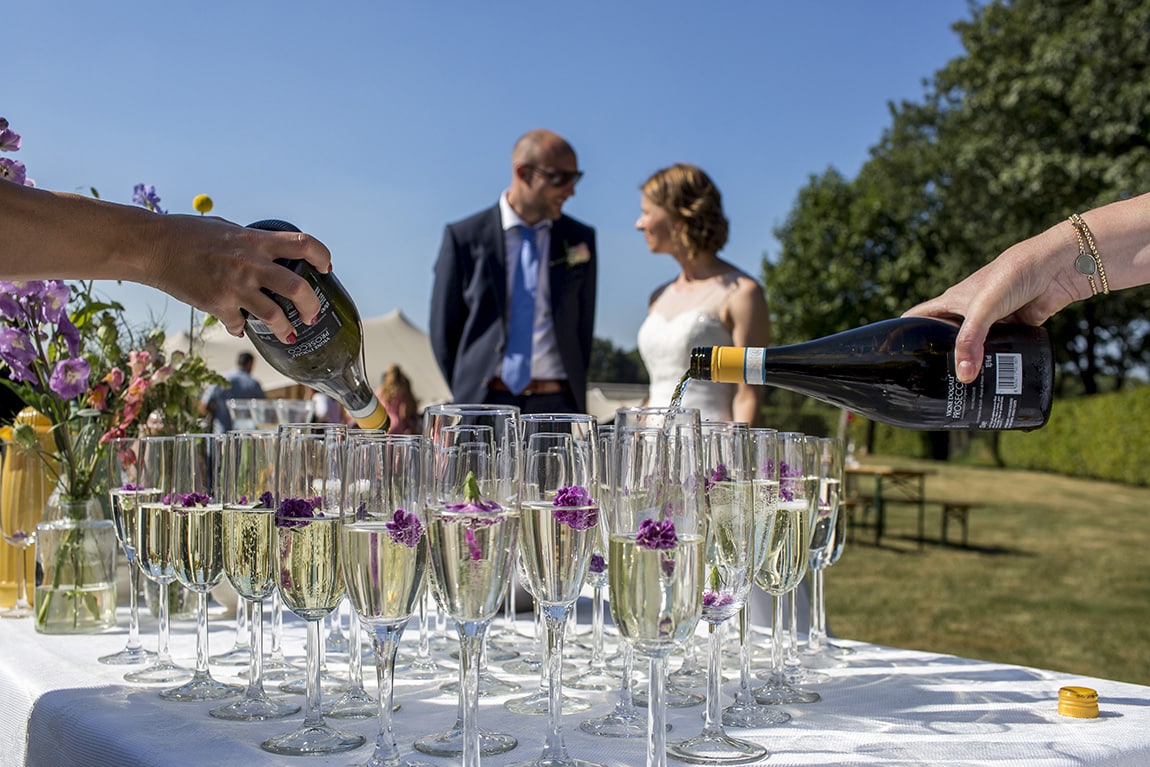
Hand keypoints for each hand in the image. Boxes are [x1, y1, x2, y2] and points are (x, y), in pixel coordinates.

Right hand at [146, 214, 332, 343]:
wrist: (153, 246)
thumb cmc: (187, 234)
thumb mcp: (227, 229)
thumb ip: (249, 242)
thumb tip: (266, 252)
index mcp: (255, 241)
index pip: (303, 244)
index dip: (322, 256)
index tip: (326, 267)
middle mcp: (250, 264)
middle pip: (297, 287)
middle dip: (311, 305)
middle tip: (312, 314)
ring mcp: (234, 286)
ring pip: (273, 315)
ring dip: (284, 328)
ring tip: (288, 334)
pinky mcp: (217, 304)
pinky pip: (238, 323)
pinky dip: (240, 328)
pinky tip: (239, 328)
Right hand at [903, 225, 1077, 382]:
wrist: (1059, 266)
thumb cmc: (1014, 273)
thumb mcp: (985, 307)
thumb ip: (972, 340)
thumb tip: (963, 376)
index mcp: (952, 301)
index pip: (918, 319)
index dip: (902, 334)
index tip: (893, 356)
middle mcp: (968, 313)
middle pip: (945, 339)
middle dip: (938, 359)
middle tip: (930, 385)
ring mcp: (992, 322)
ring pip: (975, 348)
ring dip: (971, 365)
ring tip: (961, 391)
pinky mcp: (1015, 329)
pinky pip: (1002, 351)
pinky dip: (998, 364)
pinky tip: (996, 379)